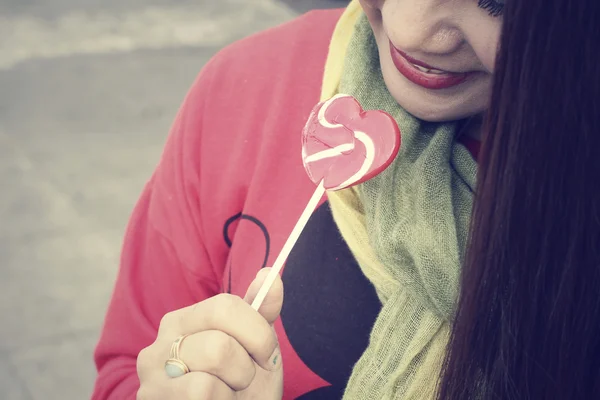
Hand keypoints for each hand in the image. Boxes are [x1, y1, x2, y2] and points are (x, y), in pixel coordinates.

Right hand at [136, 268, 283, 398]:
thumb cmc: (239, 386)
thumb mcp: (254, 347)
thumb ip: (261, 313)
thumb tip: (269, 274)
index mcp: (181, 322)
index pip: (224, 306)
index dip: (256, 332)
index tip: (266, 355)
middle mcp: (158, 345)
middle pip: (219, 342)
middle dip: (246, 365)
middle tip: (244, 379)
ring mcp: (152, 378)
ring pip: (212, 363)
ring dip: (235, 384)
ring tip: (228, 393)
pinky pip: (203, 390)